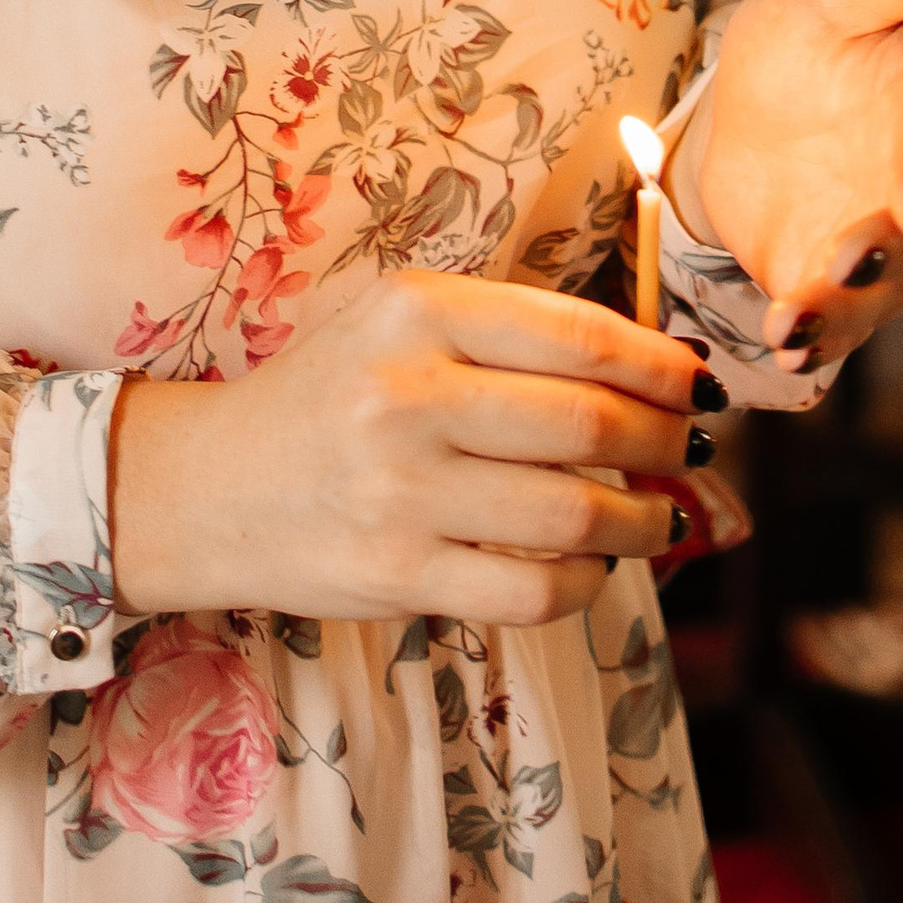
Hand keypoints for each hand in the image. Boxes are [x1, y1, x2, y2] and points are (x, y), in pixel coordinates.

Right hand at [108, 270, 705, 629]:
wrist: (207, 486)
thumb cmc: (325, 394)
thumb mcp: (394, 321)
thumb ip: (504, 330)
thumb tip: (650, 368)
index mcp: (415, 312)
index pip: (576, 335)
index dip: (659, 363)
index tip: (695, 382)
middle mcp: (407, 396)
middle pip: (588, 425)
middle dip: (665, 440)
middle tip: (691, 447)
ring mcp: (400, 492)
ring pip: (573, 514)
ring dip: (644, 519)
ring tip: (662, 514)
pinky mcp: (396, 575)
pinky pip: (531, 590)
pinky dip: (586, 582)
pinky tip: (594, 567)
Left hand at [677, 0, 902, 370]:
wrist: (745, 116)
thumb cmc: (807, 39)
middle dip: (883, 255)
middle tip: (844, 266)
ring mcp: (885, 244)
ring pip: (880, 288)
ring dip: (842, 311)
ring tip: (794, 324)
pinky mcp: (838, 288)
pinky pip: (837, 321)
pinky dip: (814, 337)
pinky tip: (783, 342)